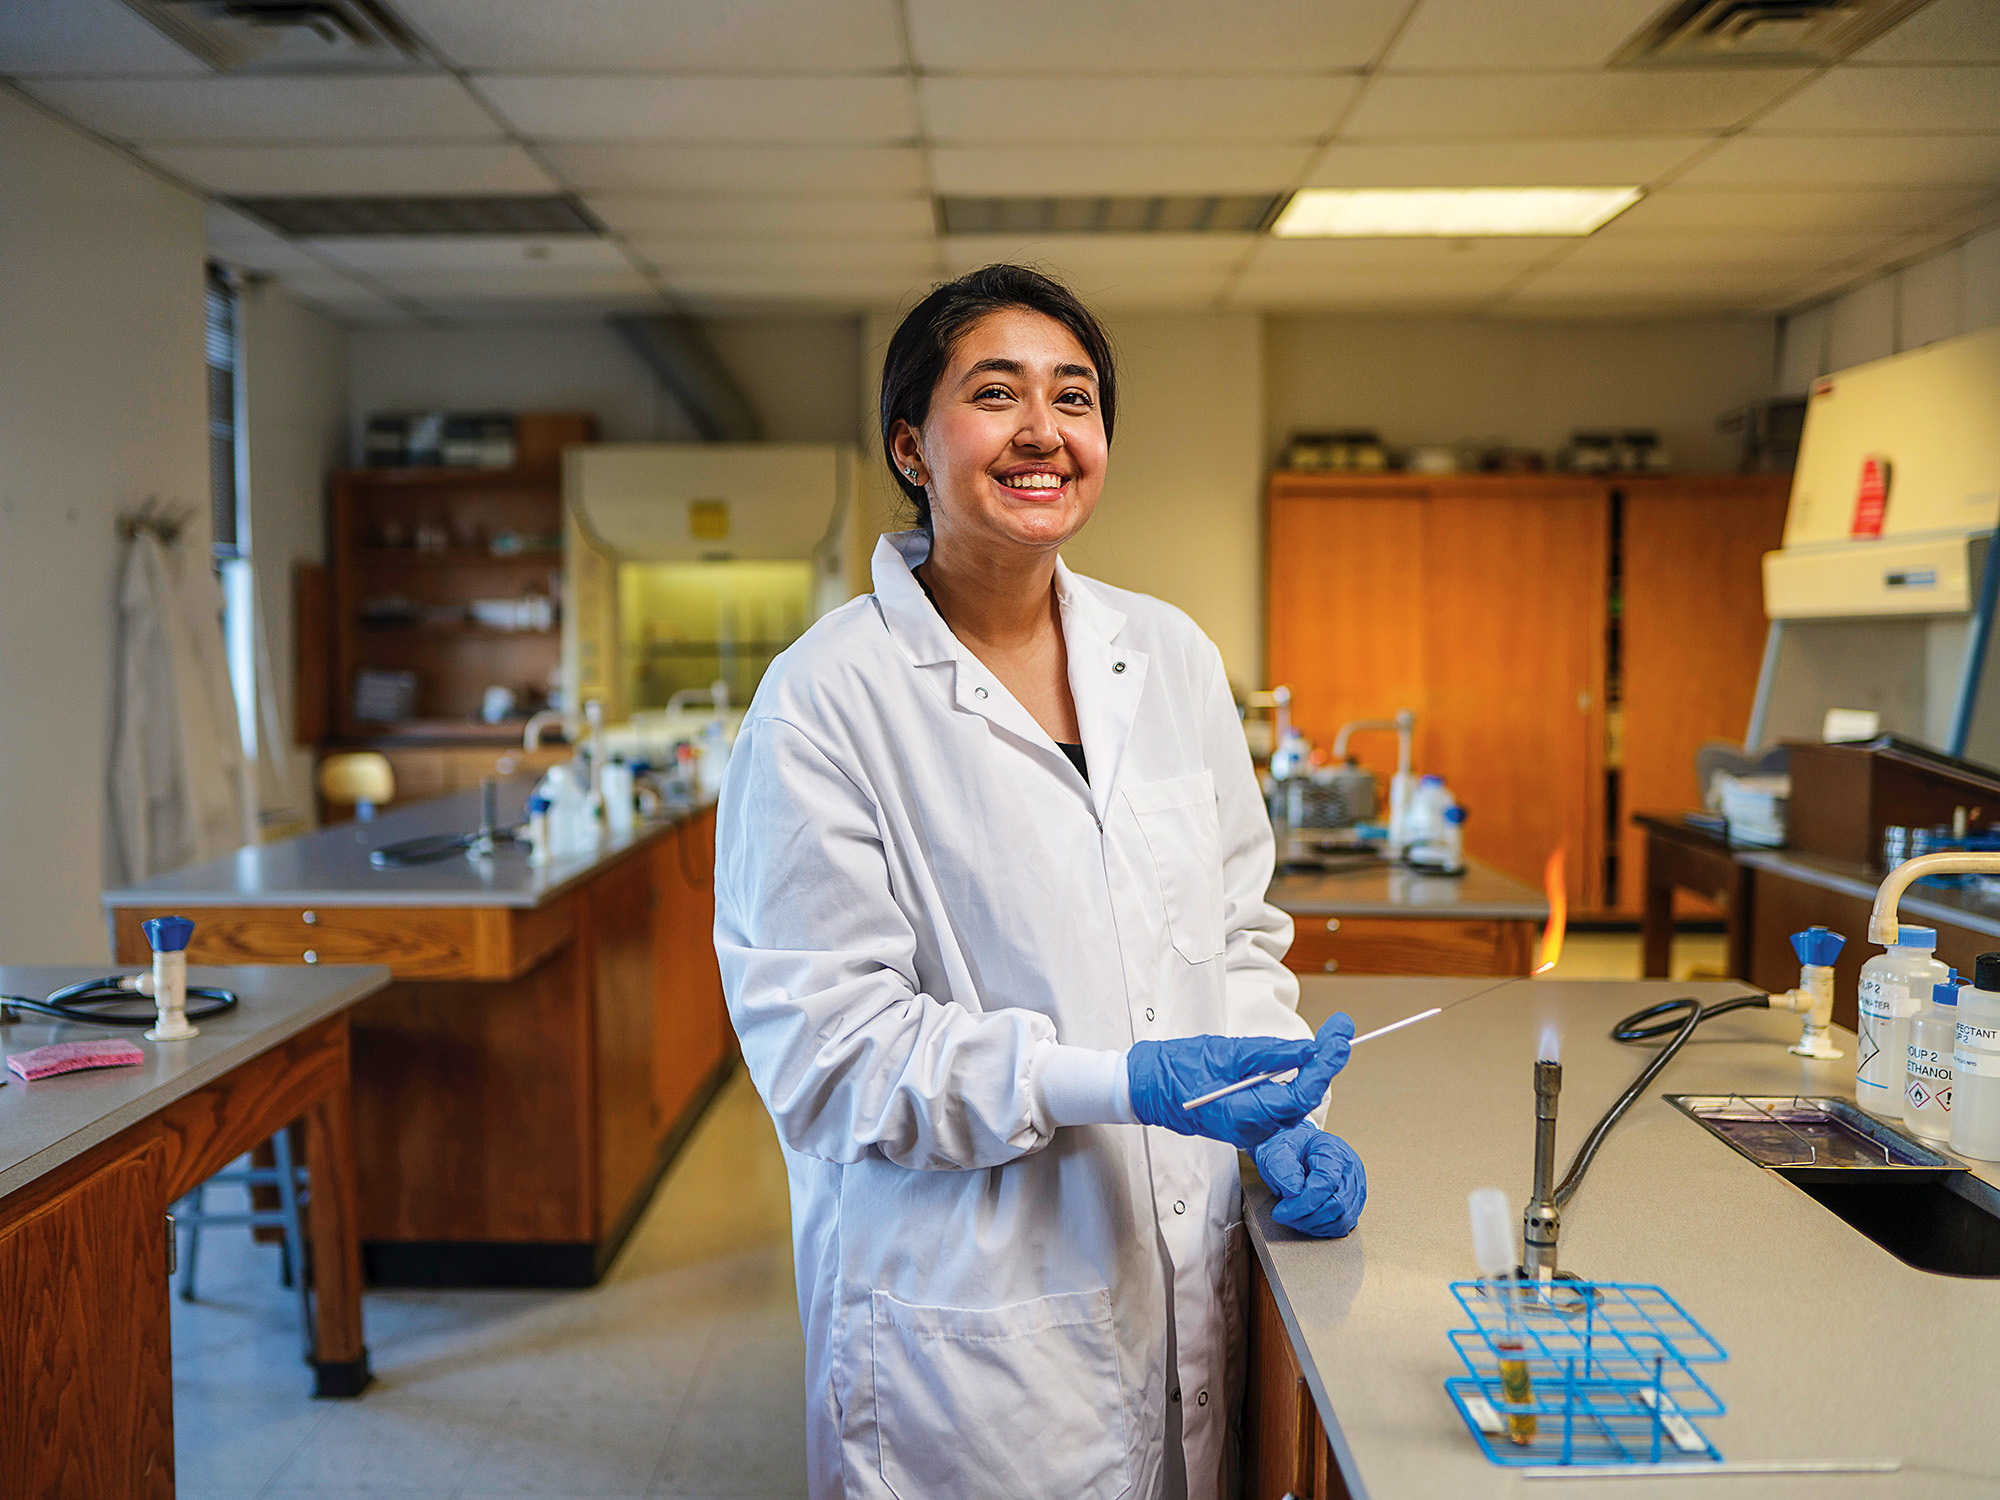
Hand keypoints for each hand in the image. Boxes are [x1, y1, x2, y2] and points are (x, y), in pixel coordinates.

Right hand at [1127, 1013, 1354, 1149]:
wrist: (1148, 1086)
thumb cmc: (1177, 1068)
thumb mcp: (1227, 1051)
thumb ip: (1271, 1053)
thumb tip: (1308, 1049)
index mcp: (1246, 1113)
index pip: (1300, 1093)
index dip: (1325, 1066)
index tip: (1339, 1039)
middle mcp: (1252, 1127)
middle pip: (1303, 1098)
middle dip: (1326, 1062)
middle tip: (1342, 1031)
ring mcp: (1250, 1126)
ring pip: (1295, 1102)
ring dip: (1314, 1070)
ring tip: (1332, 1040)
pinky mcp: (1248, 1119)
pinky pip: (1280, 1103)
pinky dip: (1296, 1080)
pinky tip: (1306, 1058)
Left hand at [1253, 1123, 1365, 1237]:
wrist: (1296, 1148)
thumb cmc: (1289, 1148)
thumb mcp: (1276, 1151)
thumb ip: (1282, 1168)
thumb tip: (1294, 1192)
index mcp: (1333, 1150)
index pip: (1326, 1183)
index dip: (1303, 1203)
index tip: (1281, 1211)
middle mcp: (1351, 1169)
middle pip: (1337, 1204)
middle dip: (1307, 1217)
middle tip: (1284, 1216)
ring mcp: (1355, 1187)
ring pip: (1341, 1219)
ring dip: (1313, 1225)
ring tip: (1293, 1217)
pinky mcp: (1354, 1202)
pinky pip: (1342, 1225)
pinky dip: (1322, 1228)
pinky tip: (1305, 1220)